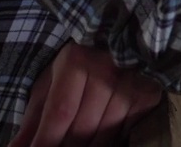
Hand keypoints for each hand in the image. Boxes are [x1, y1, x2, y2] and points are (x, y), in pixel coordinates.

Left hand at [9, 41, 163, 146]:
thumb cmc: (78, 66)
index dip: (47, 141)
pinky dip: (110, 141)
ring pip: (105, 132)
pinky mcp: (147, 93)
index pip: (61, 112)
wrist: (120, 43)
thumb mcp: (51, 84)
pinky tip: (97, 141)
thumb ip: (33, 119)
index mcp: (76, 60)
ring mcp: (131, 81)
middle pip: (83, 127)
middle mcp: (106, 68)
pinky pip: (125, 130)